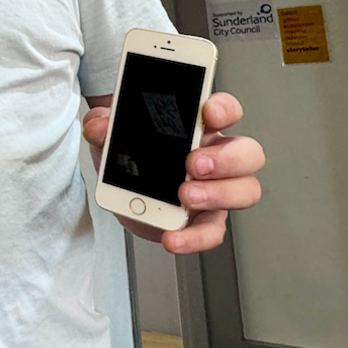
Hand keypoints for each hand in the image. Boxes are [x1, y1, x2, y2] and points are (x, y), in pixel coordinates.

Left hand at [82, 92, 263, 254]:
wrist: (123, 194)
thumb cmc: (133, 156)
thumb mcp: (112, 135)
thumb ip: (104, 124)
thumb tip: (98, 125)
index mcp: (200, 128)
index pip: (227, 111)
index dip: (224, 109)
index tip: (209, 112)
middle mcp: (217, 157)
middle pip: (248, 153)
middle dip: (226, 158)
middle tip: (194, 164)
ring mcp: (217, 191)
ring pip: (245, 191)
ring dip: (218, 194)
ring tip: (184, 197)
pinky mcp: (205, 221)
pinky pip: (213, 231)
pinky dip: (195, 238)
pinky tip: (173, 237)